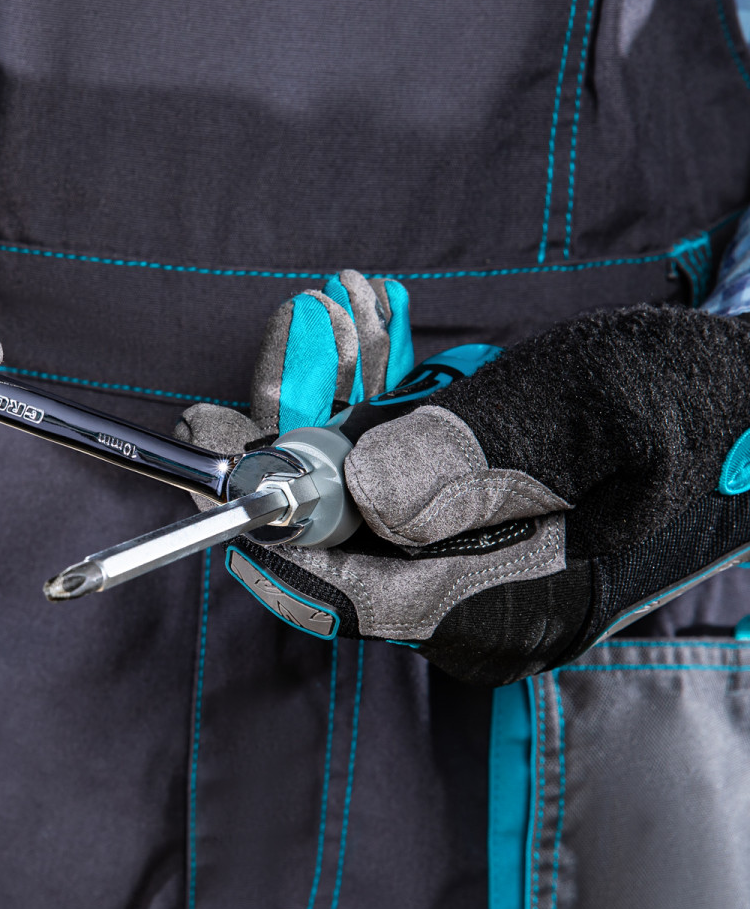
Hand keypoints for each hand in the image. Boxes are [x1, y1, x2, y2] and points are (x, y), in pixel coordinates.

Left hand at [182, 290, 749, 685]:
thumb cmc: (699, 402)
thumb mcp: (578, 417)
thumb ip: (463, 460)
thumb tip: (352, 497)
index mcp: (501, 607)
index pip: (343, 587)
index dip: (266, 518)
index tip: (209, 449)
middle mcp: (477, 601)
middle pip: (342, 530)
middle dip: (304, 423)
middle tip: (280, 332)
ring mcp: (479, 562)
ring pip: (366, 488)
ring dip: (342, 390)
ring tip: (338, 301)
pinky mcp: (485, 519)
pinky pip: (404, 467)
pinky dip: (383, 395)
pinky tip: (373, 323)